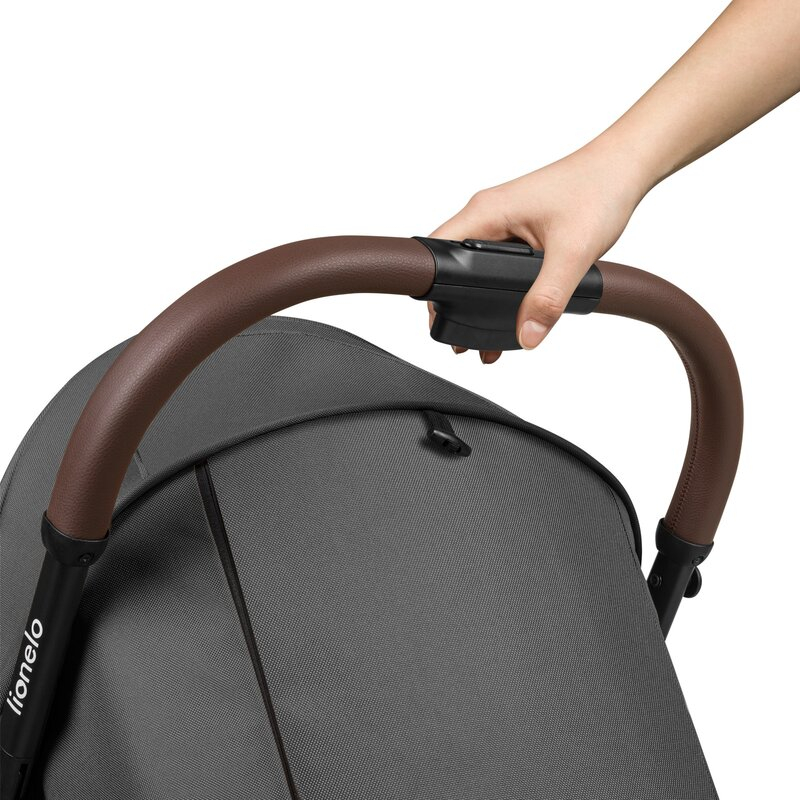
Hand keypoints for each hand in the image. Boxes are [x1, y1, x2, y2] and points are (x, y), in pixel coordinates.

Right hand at [429, 138, 647, 362]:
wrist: (624, 167)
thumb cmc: (598, 189)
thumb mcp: (573, 252)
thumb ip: (548, 299)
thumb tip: (527, 335)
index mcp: (486, 212)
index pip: (437, 254)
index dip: (434, 292)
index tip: (443, 321)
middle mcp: (486, 215)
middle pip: (451, 265)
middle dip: (454, 305)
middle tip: (463, 340)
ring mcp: (501, 221)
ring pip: (473, 266)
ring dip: (477, 299)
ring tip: (484, 335)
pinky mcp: (517, 228)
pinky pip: (493, 262)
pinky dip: (496, 289)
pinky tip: (511, 311)